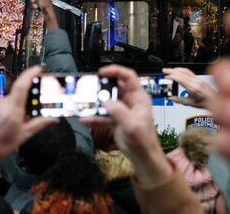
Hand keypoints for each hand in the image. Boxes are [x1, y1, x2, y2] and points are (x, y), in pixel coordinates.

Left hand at [0, 66, 56, 181]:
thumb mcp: (22, 136)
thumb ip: (39, 124)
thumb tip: (54, 119)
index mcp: (12, 110)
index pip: (22, 84)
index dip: (31, 73)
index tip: (39, 69)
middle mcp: (1, 102)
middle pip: (18, 94)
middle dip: (25, 101)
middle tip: (28, 113)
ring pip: (9, 99)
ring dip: (14, 107)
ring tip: (11, 124)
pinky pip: (0, 102)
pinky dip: (5, 109)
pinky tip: (2, 122)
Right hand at [30, 0, 57, 29]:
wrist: (48, 15)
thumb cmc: (45, 5)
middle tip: (33, 1)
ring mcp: (42, 2)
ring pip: (35, 0)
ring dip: (34, 3)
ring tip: (36, 6)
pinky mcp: (41, 6)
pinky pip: (35, 4)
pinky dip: (35, 6)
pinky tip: (36, 8)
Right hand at [81, 65, 171, 185]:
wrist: (143, 158)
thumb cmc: (144, 142)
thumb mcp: (132, 125)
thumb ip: (119, 112)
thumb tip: (106, 101)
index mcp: (138, 98)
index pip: (128, 77)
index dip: (115, 71)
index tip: (102, 73)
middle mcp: (130, 101)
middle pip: (113, 87)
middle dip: (101, 88)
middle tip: (89, 89)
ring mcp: (121, 110)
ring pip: (105, 101)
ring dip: (94, 103)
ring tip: (84, 104)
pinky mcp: (115, 119)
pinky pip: (102, 114)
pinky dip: (93, 116)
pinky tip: (84, 119)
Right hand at [163, 67, 216, 108]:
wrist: (214, 100)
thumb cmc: (204, 102)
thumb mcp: (190, 103)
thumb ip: (178, 100)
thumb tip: (170, 98)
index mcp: (193, 88)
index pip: (181, 79)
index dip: (172, 76)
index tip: (166, 77)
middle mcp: (195, 82)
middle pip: (182, 73)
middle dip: (172, 70)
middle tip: (164, 70)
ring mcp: (197, 79)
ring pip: (185, 71)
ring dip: (176, 69)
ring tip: (169, 70)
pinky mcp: (198, 78)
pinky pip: (189, 71)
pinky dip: (181, 70)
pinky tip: (178, 70)